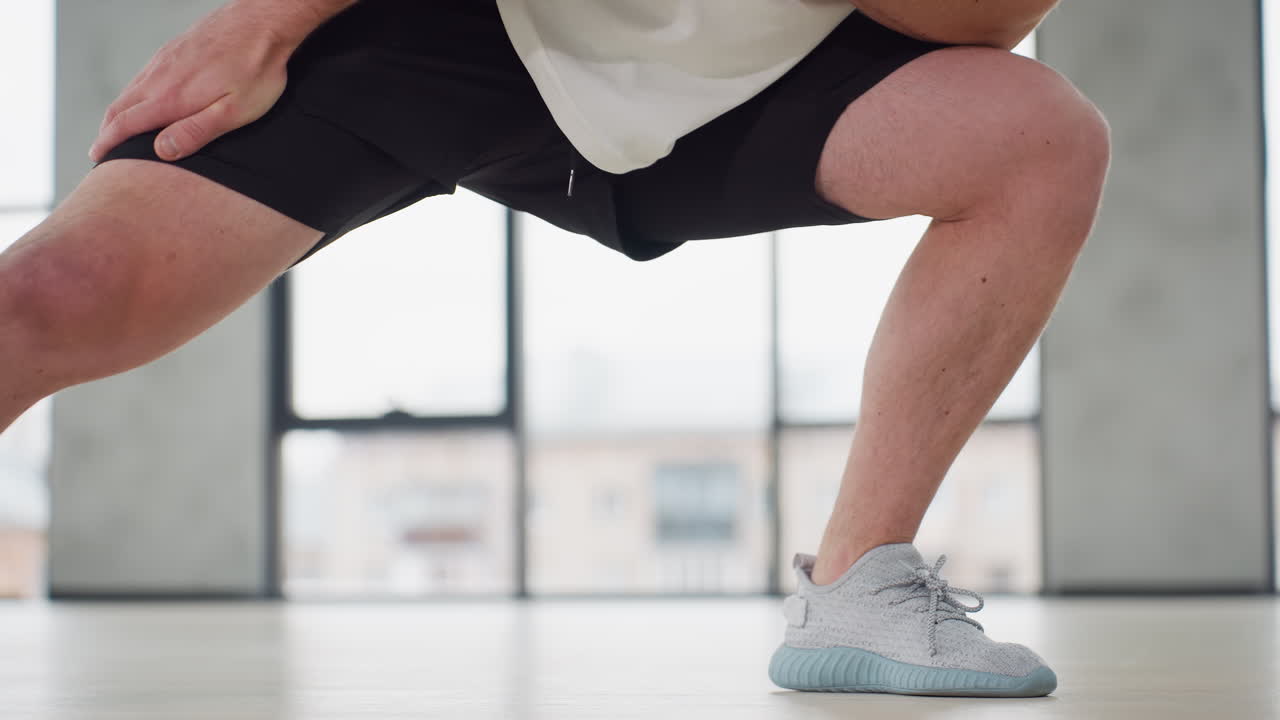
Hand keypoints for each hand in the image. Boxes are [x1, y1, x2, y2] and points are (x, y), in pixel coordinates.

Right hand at [88, 1, 301, 162]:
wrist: (262, 21)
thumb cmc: (256, 69)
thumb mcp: (234, 111)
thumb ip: (196, 131)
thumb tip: (162, 150)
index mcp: (171, 97)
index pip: (126, 124)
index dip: (108, 143)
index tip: (98, 157)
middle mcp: (160, 76)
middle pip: (120, 106)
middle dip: (107, 130)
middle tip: (102, 149)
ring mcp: (165, 60)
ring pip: (130, 89)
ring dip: (119, 112)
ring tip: (117, 129)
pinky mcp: (173, 49)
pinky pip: (143, 75)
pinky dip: (133, 93)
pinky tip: (142, 99)